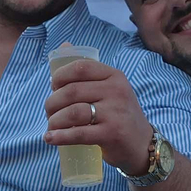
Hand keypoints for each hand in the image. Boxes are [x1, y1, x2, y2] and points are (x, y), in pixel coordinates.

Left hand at [43, 44, 154, 175]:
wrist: (141, 144)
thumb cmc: (118, 114)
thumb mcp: (109, 88)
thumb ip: (88, 71)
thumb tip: (64, 46)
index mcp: (114, 76)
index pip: (81, 67)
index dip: (60, 76)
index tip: (53, 87)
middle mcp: (116, 91)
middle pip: (72, 91)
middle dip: (52, 102)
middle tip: (49, 112)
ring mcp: (115, 112)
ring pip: (73, 112)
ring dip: (54, 120)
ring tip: (50, 127)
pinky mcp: (112, 134)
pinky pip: (79, 133)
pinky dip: (60, 137)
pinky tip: (50, 138)